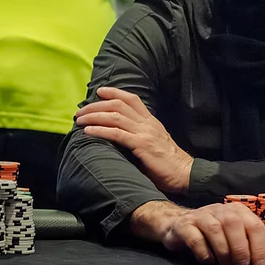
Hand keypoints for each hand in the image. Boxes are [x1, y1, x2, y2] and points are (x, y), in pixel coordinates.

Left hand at [76, 87, 193, 194]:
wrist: (185, 173)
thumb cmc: (169, 164)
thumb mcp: (155, 143)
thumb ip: (139, 137)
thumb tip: (120, 138)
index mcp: (151, 121)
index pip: (132, 99)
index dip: (114, 92)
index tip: (100, 91)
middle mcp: (147, 123)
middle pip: (119, 105)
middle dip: (96, 105)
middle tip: (80, 110)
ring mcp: (144, 133)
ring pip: (115, 117)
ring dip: (94, 116)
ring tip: (79, 120)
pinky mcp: (142, 146)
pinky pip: (117, 134)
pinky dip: (100, 130)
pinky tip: (88, 131)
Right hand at [131, 201, 264, 264]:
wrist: (180, 227)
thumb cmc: (214, 235)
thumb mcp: (238, 239)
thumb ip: (257, 246)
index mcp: (237, 211)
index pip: (254, 225)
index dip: (259, 246)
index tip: (258, 264)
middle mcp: (220, 210)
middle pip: (234, 223)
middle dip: (240, 248)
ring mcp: (201, 216)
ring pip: (215, 229)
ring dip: (223, 250)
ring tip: (225, 264)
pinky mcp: (184, 226)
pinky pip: (195, 238)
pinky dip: (204, 252)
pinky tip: (208, 261)